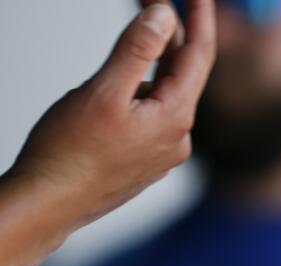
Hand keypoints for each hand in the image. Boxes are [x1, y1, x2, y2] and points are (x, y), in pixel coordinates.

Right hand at [9, 0, 214, 230]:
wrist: (49, 203)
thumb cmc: (70, 153)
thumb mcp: (103, 91)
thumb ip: (136, 50)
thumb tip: (164, 16)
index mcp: (175, 118)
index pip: (198, 57)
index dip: (201, 19)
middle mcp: (177, 138)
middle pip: (184, 73)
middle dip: (175, 33)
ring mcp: (162, 151)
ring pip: (167, 92)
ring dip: (158, 59)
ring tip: (143, 27)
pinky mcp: (144, 159)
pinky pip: (153, 112)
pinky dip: (145, 86)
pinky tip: (127, 79)